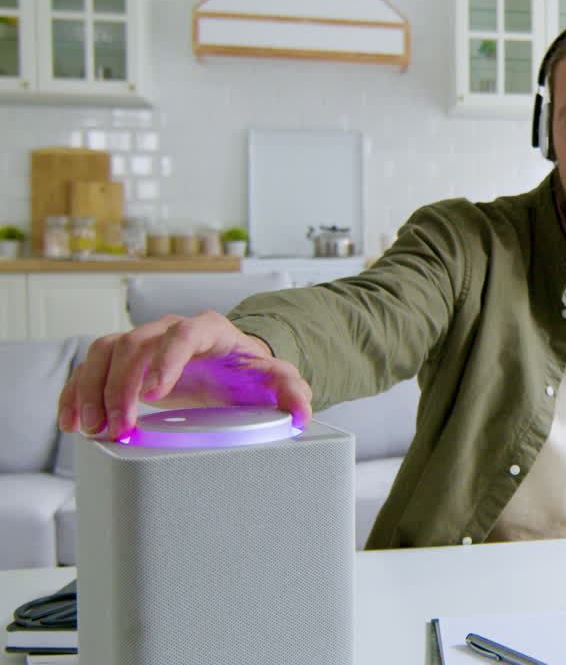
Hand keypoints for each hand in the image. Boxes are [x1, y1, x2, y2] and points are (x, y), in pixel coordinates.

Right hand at [56, 311, 312, 440]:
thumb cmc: (249, 374)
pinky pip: (90, 366)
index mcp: (210, 329)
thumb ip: (292, 391)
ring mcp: (143, 342)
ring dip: (93, 389)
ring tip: (92, 427)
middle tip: (120, 425)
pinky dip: (76, 391)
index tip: (155, 394)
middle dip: (123, 385)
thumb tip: (302, 412)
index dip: (167, 359)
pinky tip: (72, 420)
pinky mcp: (122, 360)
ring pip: (106, 351)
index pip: (184, 333)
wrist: (231, 371)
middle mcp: (171, 329)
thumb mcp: (275, 381)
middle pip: (136, 343)